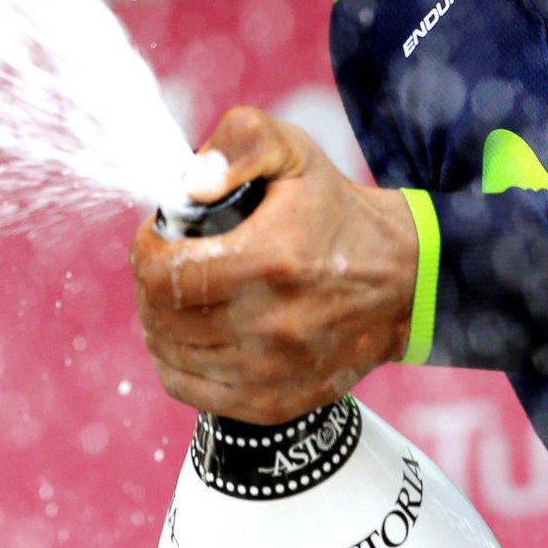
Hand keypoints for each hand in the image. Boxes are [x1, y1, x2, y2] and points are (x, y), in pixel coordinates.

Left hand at [130, 106, 418, 424]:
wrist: (400, 279)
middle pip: (161, 316)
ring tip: (187, 293)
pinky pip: (187, 388)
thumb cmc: (334, 212)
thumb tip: (191, 185)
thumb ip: (238, 144)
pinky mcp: (273, 404)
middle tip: (173, 261)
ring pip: (168, 354)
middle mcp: (271, 326)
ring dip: (162, 320)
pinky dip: (176, 360)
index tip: (159, 236)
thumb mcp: (294, 152)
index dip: (146, 251)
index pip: (164, 274)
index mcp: (271, 260)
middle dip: (153, 282)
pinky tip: (194, 332)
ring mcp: (272, 373)